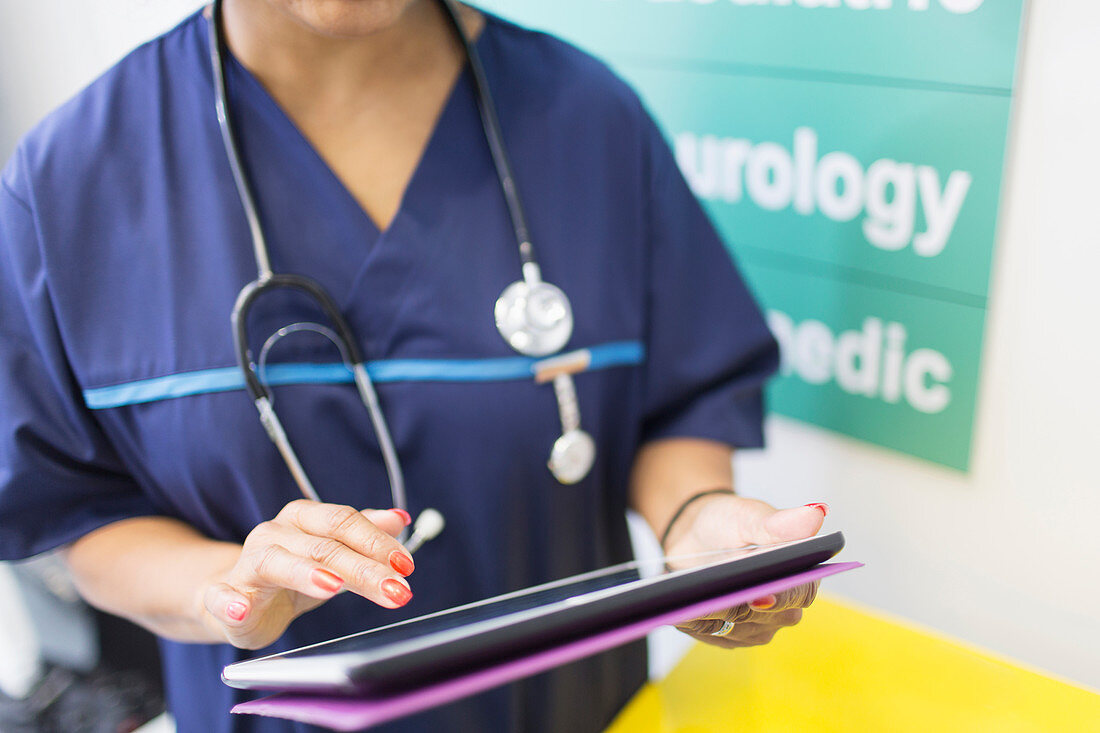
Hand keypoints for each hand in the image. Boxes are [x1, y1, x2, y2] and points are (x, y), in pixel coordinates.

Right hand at [201, 500, 414, 648]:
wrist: (238, 599)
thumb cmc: (293, 572)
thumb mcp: (334, 552)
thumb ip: (366, 535)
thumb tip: (400, 518)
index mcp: (302, 518)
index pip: (344, 522)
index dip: (377, 542)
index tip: (406, 565)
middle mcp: (274, 533)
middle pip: (323, 546)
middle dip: (363, 569)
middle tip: (395, 589)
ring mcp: (247, 563)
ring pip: (277, 563)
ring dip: (306, 573)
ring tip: (333, 586)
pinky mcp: (222, 596)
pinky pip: (222, 596)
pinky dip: (230, 602)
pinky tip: (241, 608)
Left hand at [665, 494, 828, 647]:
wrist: (697, 534)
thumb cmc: (728, 521)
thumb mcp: (749, 515)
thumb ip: (779, 521)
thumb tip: (816, 512)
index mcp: (799, 575)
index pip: (798, 594)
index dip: (780, 598)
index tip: (758, 597)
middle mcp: (784, 607)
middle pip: (765, 619)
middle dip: (737, 608)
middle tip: (710, 599)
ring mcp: (757, 625)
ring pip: (736, 630)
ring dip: (711, 616)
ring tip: (687, 601)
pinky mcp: (730, 635)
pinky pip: (711, 635)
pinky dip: (694, 622)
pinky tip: (679, 609)